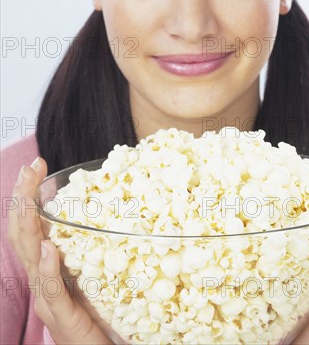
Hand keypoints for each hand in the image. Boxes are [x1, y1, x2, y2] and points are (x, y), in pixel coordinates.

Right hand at [8, 157, 112, 344]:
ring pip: (30, 258)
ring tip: (27, 199)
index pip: (31, 225)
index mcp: (48, 265)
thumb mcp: (94, 269)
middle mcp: (42, 279)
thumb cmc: (100, 312)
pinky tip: (48, 250)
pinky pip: (51, 292)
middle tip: (29, 168)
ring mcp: (49, 299)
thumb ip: (92, 244)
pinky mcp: (62, 318)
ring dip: (27, 225)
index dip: (27, 195)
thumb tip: (110, 207)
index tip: (36, 165)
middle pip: (23, 235)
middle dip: (21, 199)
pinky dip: (47, 269)